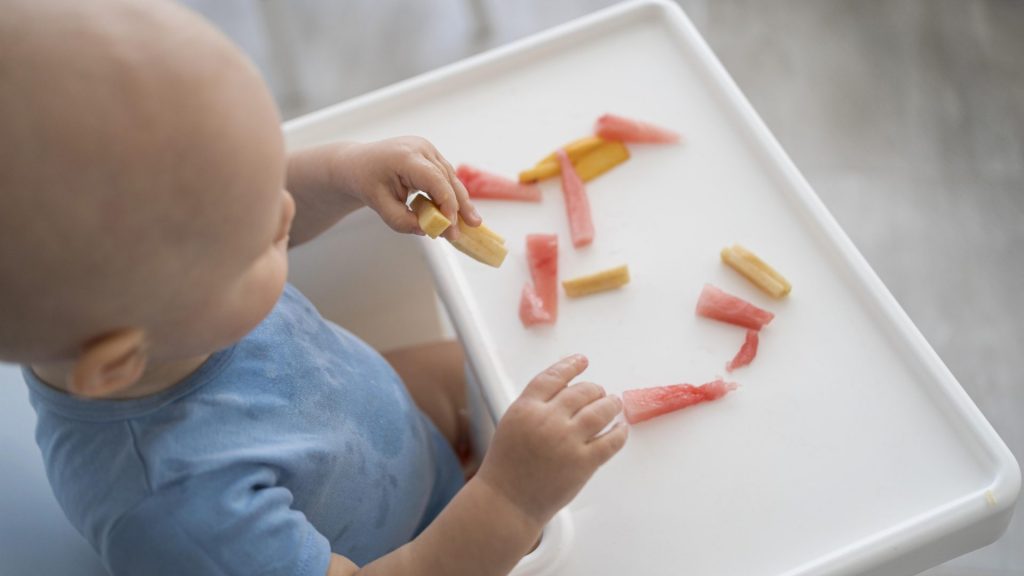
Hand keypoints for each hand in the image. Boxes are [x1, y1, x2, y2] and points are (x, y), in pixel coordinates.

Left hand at [333, 136, 480, 239]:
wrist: (357, 164)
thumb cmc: (366, 181)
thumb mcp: (379, 205)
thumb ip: (402, 221)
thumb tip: (427, 230)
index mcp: (405, 156)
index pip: (434, 180)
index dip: (447, 203)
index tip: (451, 225)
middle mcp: (420, 148)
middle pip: (447, 178)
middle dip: (460, 204)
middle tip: (473, 225)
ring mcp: (427, 149)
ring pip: (450, 177)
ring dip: (459, 200)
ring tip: (470, 221)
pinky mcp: (430, 155)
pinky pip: (445, 176)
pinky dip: (451, 193)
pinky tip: (457, 211)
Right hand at [474, 355, 627, 526]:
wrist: (507, 502)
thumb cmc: (507, 466)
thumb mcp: (511, 424)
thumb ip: (535, 406)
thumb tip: (566, 390)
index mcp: (526, 408)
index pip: (553, 377)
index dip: (570, 366)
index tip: (582, 360)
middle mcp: (548, 420)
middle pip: (581, 391)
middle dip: (594, 390)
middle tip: (600, 392)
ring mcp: (567, 441)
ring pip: (600, 411)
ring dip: (611, 405)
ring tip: (614, 404)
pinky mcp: (583, 463)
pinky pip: (611, 441)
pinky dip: (620, 432)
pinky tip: (621, 429)